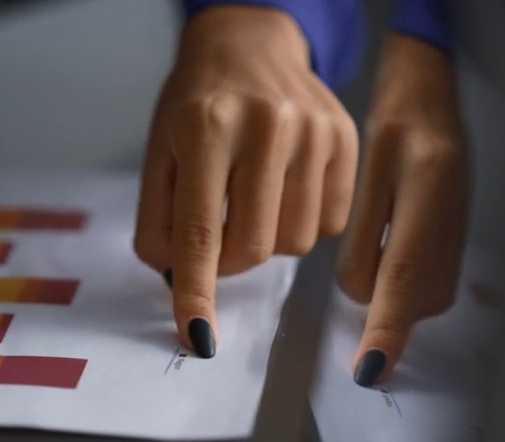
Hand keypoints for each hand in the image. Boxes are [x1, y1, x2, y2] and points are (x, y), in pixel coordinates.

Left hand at [134, 6, 357, 356]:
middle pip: (254, 246)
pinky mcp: (346, 138)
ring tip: (254, 200)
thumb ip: (157, 220)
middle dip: (229, 262)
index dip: (196, 292)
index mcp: (205, 127)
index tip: (197, 337)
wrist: (247, 43)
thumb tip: (176, 281)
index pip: (199, 232)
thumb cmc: (194, 102)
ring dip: (268, 240)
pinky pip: (332, 223)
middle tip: (218, 238)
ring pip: (296, 241)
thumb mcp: (158, 152)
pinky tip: (285, 188)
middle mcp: (266, 126)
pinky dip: (304, 222)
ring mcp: (314, 131)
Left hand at [336, 34, 469, 385]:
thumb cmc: (388, 130)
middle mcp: (451, 222)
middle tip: (362, 247)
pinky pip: (430, 283)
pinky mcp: (458, 240)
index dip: (386, 328)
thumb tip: (361, 294)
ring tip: (376, 239)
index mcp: (425, 195)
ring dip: (391, 292)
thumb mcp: (367, 175)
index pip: (403, 275)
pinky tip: (389, 250)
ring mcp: (461, 234)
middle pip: (416, 298)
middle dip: (380, 300)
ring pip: (423, 296)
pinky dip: (404, 285)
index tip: (369, 370)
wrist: (429, 101)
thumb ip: (362, 237)